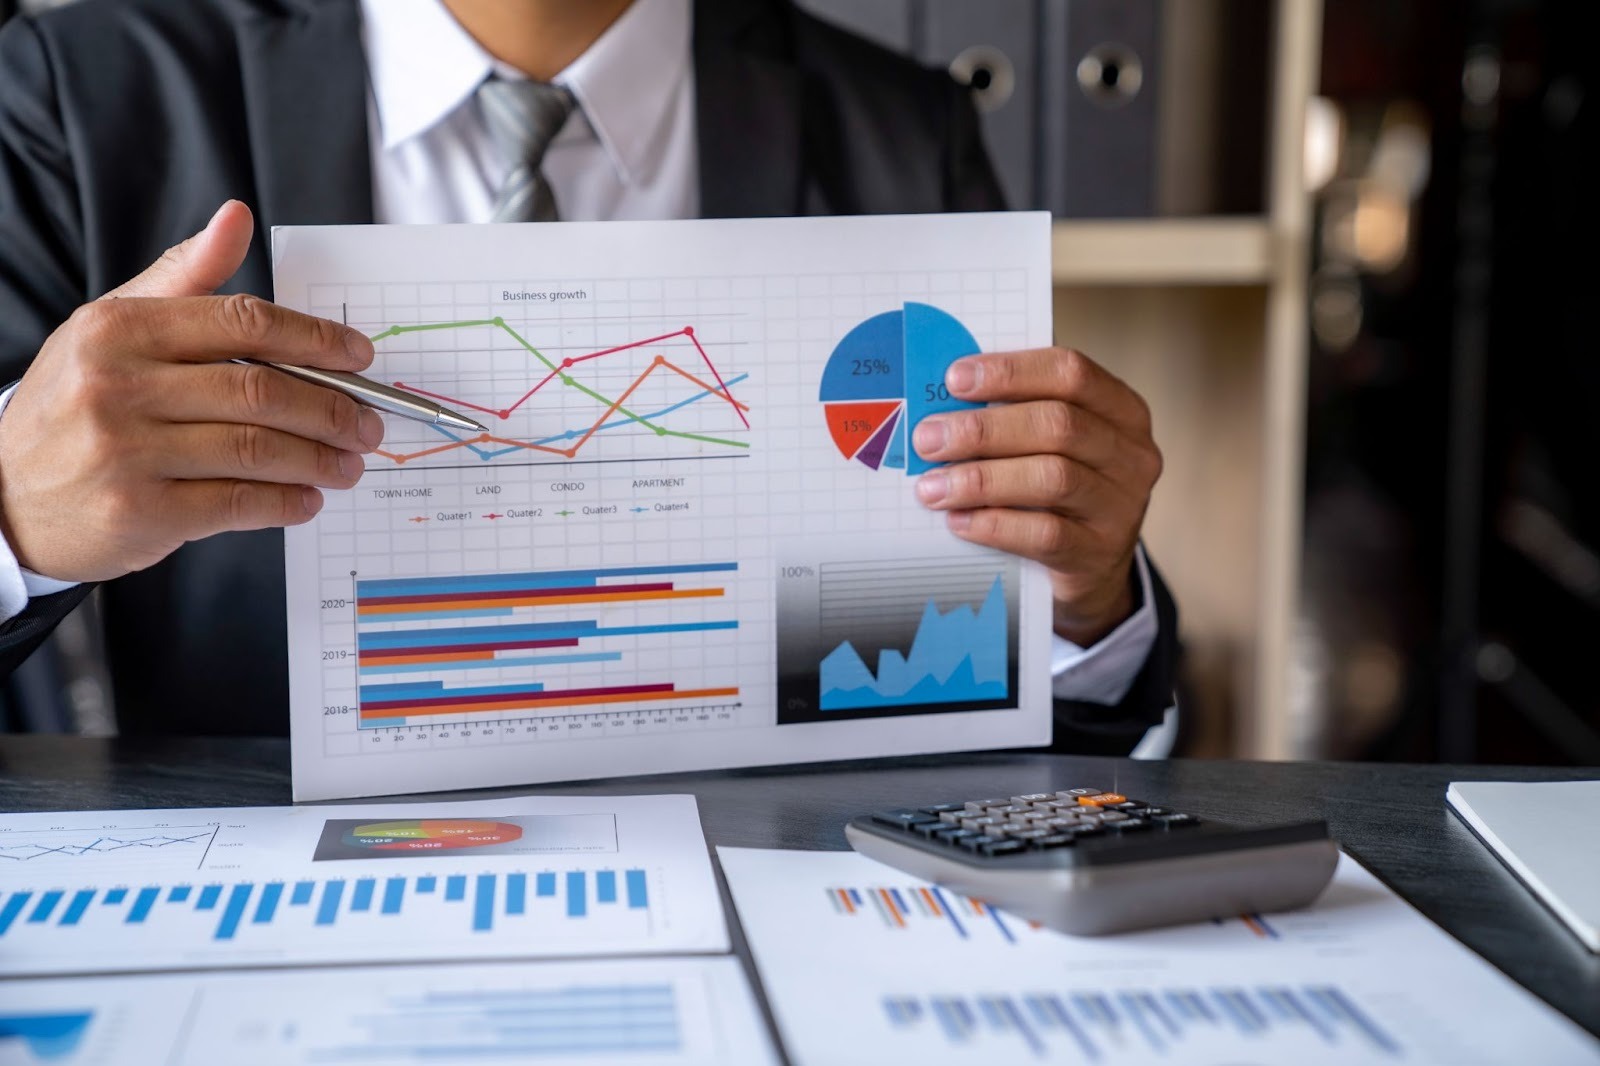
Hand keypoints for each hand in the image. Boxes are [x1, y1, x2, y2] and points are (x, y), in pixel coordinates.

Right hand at [0, 201, 383, 581]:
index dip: (316, 339)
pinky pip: (239, 503)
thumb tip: (237, 217)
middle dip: (332, 408)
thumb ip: (182, 278)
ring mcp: (127, 452)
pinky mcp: (141, 511)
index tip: (360, 356)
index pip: (243, 321)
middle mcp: (118, 385)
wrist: (3, 497)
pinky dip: (287, 502)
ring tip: (350, 463)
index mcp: (119, 329)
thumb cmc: (74, 407)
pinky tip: (307, 497)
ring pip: (258, 449)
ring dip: (320, 459)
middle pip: (261, 389)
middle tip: (368, 422)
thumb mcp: (112, 330)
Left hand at [911, 347, 1161, 645]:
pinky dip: (995, 524)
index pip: (1071, 372)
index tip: (954, 379)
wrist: (1092, 566)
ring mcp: (1122, 506)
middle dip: (983, 430)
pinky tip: (958, 521)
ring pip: (1052, 478)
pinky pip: (1045, 534)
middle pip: (1058, 425)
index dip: (1011, 372)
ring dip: (981, 479)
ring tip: (932, 487)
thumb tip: (940, 405)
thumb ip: (1012, 416)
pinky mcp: (1099, 553)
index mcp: (1121, 410)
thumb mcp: (1049, 445)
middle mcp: (1131, 454)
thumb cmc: (1057, 490)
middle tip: (928, 439)